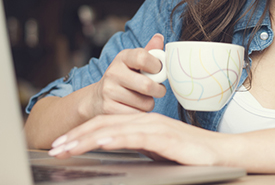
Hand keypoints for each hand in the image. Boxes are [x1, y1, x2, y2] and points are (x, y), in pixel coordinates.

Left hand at [47, 113, 232, 166]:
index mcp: (141, 122)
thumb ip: (136, 147)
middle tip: (54, 147)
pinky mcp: (164, 138)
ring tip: (67, 148)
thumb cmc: (190, 154)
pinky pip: (135, 136)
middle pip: (103, 124)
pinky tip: (100, 142)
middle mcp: (145, 121)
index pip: (105, 124)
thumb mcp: (156, 150)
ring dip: (86, 139)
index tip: (61, 144)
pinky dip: (115, 138)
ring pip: (113, 129)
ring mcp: (155, 127)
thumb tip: (113, 149)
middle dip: (75, 136)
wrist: (220, 153)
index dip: (81, 133)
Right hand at [83, 34, 166, 117]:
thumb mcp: (134, 62)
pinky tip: (134, 107)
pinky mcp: (108, 109)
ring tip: (142, 98)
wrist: (97, 97)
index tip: (159, 72)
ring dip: (149, 103)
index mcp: (123, 57)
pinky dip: (140, 113)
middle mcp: (113, 72)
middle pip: (147, 85)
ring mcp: (109, 91)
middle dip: (159, 90)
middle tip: (158, 90)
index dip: (157, 66)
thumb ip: (149, 51)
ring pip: (145, 103)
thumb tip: (159, 37)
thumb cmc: (124, 77)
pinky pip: (137, 114)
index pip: (143, 57)